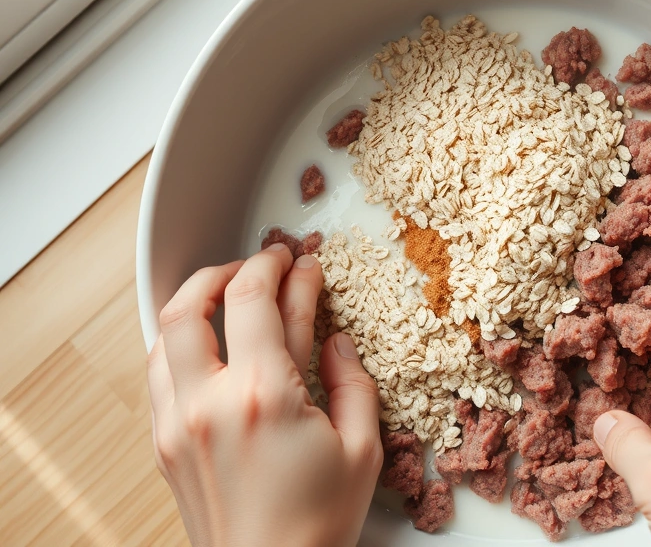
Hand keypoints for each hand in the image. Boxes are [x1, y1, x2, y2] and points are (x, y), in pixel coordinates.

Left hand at [147, 244, 382, 546]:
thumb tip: (335, 343)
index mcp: (264, 396)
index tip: (299, 261)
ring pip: (164, 334)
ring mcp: (178, 423)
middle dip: (229, 269)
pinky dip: (178, 344)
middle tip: (259, 265)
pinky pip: (157, 374)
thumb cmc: (316, 525)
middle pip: (195, 302)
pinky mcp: (165, 444)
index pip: (260, 300)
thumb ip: (351, 382)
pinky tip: (204, 345)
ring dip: (195, 302)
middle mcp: (210, 402)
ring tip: (224, 295)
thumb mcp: (362, 449)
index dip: (282, 268)